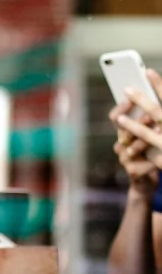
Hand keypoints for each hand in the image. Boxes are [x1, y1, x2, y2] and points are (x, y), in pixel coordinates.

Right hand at [110, 69, 161, 195]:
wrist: (147, 180)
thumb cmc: (151, 152)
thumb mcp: (148, 133)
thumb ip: (148, 118)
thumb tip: (153, 97)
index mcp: (123, 132)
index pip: (115, 116)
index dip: (122, 107)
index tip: (130, 93)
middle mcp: (121, 144)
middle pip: (122, 130)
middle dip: (136, 122)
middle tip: (148, 116)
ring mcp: (124, 158)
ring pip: (132, 147)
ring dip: (145, 140)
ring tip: (158, 132)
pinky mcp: (132, 172)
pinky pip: (143, 163)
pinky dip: (153, 159)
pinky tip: (158, 159)